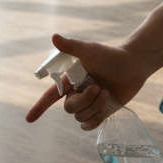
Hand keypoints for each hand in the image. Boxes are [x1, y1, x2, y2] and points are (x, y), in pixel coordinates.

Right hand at [25, 33, 151, 130]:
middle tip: (99, 87)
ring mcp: (89, 104)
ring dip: (94, 107)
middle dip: (84, 100)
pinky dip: (95, 121)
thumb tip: (54, 37)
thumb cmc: (111, 55)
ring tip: (106, 92)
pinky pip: (89, 125)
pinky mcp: (101, 112)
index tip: (29, 119)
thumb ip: (72, 46)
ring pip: (80, 117)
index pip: (50, 96)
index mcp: (70, 80)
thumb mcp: (90, 50)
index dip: (40, 107)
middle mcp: (77, 93)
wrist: (133, 65)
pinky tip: (103, 112)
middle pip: (69, 108)